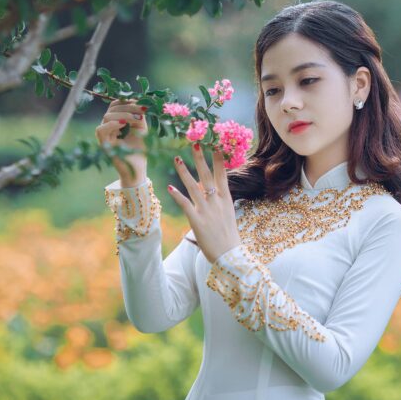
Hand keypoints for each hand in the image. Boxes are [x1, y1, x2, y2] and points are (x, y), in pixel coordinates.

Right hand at [96, 99, 148, 183]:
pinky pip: (101, 129)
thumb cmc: (141, 149)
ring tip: (137, 119)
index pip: (116, 105)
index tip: (141, 103)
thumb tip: (138, 101)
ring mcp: (104, 136)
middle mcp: (108, 126)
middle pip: (111, 108)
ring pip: (107, 117)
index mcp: (116, 121)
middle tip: (142, 111)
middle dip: (128, 106)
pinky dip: (113, 124)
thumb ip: (139, 114)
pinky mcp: (103, 144)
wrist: (139, 168)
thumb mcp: (141, 127)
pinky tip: (125, 124)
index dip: (127, 101)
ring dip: (124, 114)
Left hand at [166, 143, 241, 263]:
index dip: (218, 160)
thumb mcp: (228, 214)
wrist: (230, 255)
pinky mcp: (197, 221)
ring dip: (184, 172)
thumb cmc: (228, 236)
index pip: (222, 175)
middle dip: (200, 159)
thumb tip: (211, 190)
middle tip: (195, 144)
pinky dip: (177, 195)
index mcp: (226, 199)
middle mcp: (216, 202)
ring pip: (193, 187)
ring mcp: (206, 211)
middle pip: (207, 176)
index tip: (215, 145)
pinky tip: (170, 186)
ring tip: (177, 159)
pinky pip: (185, 205)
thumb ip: (219, 201)